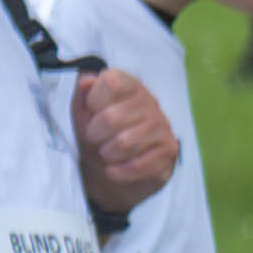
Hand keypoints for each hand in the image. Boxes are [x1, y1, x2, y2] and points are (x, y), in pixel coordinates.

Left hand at [70, 70, 178, 223]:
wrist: (118, 162)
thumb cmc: (101, 131)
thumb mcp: (85, 110)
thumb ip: (83, 92)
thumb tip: (86, 80)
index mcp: (129, 86)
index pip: (112, 82)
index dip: (94, 100)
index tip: (92, 110)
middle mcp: (149, 102)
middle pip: (111, 118)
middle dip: (94, 135)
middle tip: (94, 139)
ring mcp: (162, 126)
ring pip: (124, 143)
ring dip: (107, 154)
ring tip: (106, 153)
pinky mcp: (168, 150)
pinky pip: (138, 165)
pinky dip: (119, 171)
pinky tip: (115, 168)